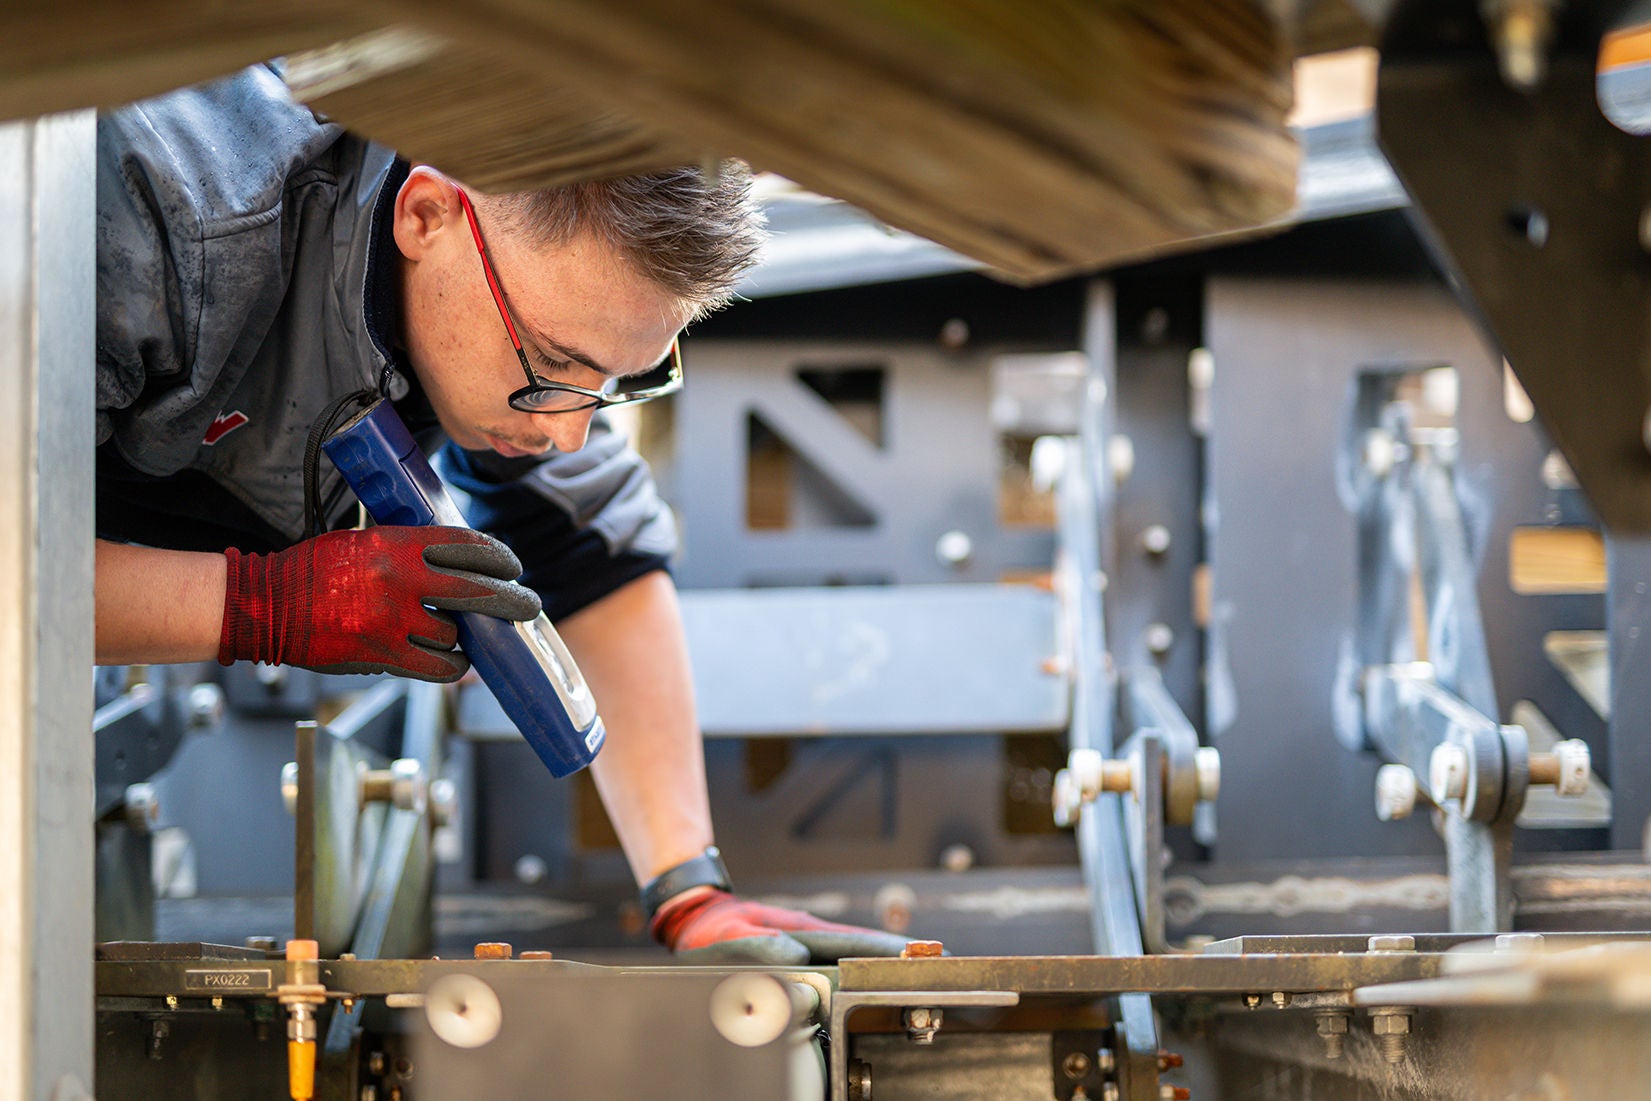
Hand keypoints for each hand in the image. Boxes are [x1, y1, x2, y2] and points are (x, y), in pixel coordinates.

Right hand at [219, 526, 540, 681]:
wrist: (266, 605)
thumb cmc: (315, 570)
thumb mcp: (365, 542)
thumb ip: (410, 551)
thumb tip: (462, 566)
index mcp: (395, 544)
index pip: (466, 546)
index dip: (499, 558)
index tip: (513, 567)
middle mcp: (398, 580)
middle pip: (478, 592)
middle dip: (513, 601)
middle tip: (529, 605)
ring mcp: (389, 621)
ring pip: (454, 634)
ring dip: (464, 637)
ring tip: (464, 634)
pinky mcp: (379, 655)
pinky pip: (436, 666)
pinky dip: (451, 665)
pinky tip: (454, 661)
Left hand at [650, 887, 913, 964]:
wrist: (697, 919)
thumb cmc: (712, 926)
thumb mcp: (730, 935)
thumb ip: (758, 945)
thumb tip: (793, 955)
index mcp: (800, 930)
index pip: (854, 941)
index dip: (888, 949)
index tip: (920, 954)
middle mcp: (809, 938)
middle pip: (862, 952)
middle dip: (896, 961)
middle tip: (931, 976)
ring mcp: (807, 949)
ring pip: (848, 963)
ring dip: (876, 973)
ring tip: (908, 990)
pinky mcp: (799, 962)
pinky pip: (831, 973)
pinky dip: (851, 982)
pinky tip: (862, 998)